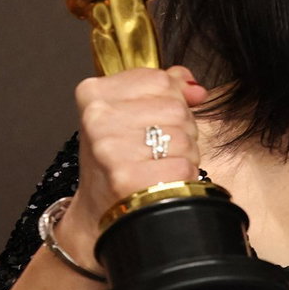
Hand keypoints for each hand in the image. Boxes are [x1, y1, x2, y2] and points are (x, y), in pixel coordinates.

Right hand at [58, 66, 208, 267]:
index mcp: (94, 93)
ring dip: (182, 154)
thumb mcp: (129, 113)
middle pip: (176, 108)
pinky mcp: (127, 178)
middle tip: (156, 148)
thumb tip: (193, 87)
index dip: (171, 100)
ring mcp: (110, 149)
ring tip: (157, 165)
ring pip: (183, 137)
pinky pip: (182, 167)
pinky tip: (161, 182)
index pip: (162, 79)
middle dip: (180, 130)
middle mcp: (98, 118)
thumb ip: (164, 88)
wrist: (101, 210)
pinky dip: (182, 177)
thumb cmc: (118, 159)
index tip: (153, 119)